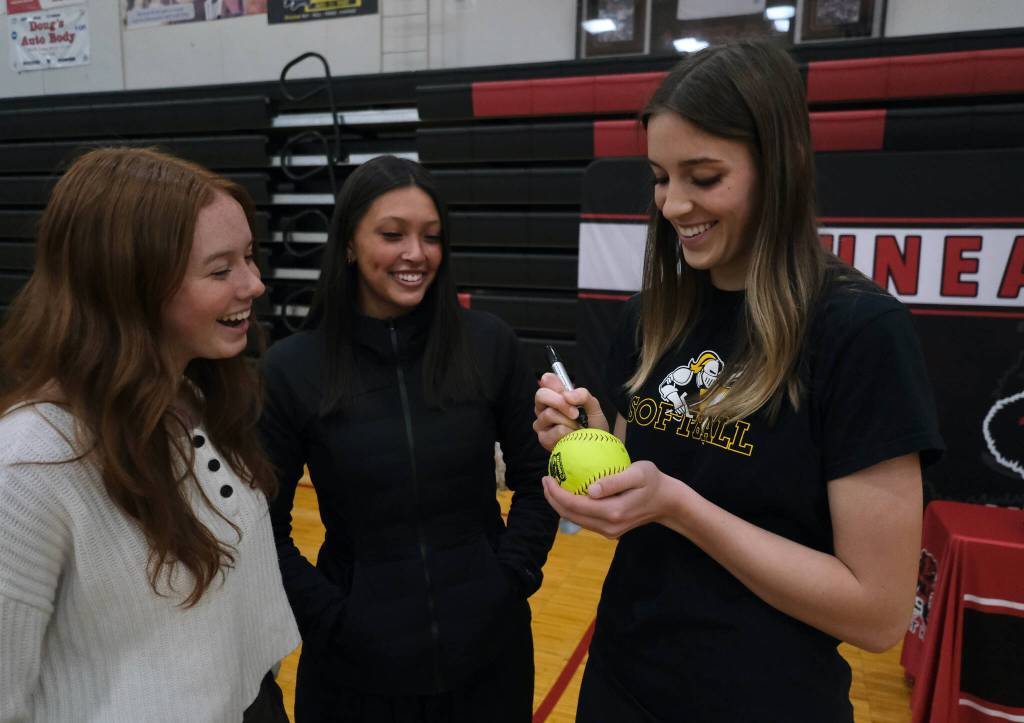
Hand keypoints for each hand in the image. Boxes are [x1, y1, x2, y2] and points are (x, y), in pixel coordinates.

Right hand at [532, 372, 607, 450]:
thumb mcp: (593, 407)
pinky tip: (573, 438)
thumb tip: (567, 395)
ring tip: (578, 428)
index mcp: (554, 396)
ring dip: (570, 422)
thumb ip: (583, 395)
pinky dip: (570, 434)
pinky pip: (556, 430)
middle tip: (576, 413)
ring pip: (550, 414)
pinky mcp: (544, 438)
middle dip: (560, 402)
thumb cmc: (592, 426)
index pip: (546, 380)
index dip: (555, 383)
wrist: (596, 447)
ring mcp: (541, 423)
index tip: (567, 392)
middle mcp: (544, 407)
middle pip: (541, 395)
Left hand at [541, 460, 678, 538]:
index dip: (556, 493)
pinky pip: (585, 520)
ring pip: (576, 520)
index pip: (575, 505)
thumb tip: (590, 490)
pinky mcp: (610, 531)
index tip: (547, 477)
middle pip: (570, 515)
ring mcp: (609, 531)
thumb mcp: (639, 473)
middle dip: (552, 499)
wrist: (667, 502)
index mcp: (613, 512)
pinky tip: (569, 492)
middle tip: (545, 479)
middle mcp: (608, 526)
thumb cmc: (653, 481)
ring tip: (552, 485)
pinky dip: (573, 507)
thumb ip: (615, 481)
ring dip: (561, 504)